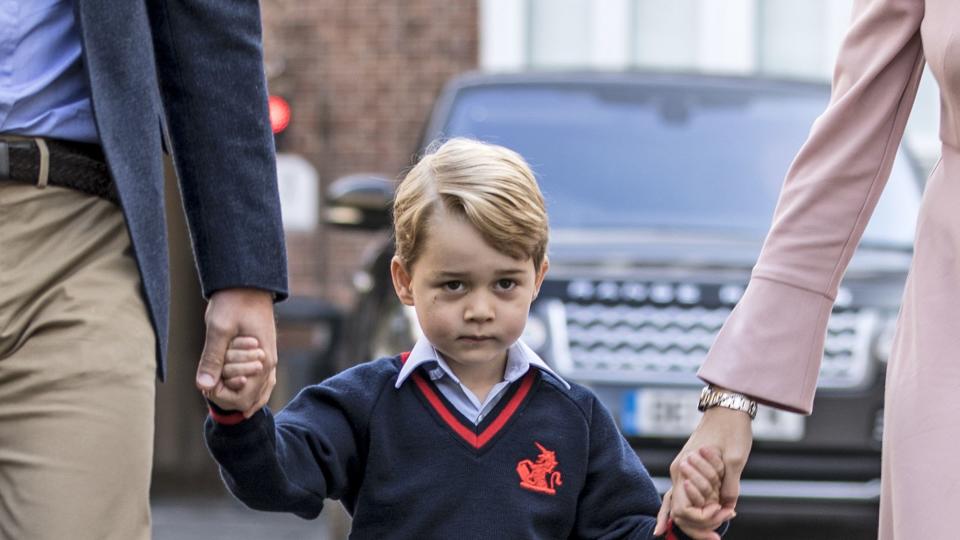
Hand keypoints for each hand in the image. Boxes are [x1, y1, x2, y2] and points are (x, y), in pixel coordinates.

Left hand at [197, 288, 277, 416]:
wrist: (248, 283)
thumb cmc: (233, 302)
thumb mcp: (218, 329)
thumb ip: (212, 359)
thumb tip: (203, 386)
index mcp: (262, 362)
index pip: (243, 398)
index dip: (222, 395)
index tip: (208, 380)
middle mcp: (269, 365)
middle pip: (250, 400)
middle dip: (229, 393)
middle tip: (212, 378)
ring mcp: (269, 360)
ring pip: (259, 393)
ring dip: (238, 392)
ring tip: (219, 386)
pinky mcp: (265, 354)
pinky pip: (262, 382)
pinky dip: (249, 389)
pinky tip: (235, 387)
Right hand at [653, 406, 752, 535]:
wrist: (727, 408)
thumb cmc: (731, 429)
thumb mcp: (735, 459)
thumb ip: (730, 485)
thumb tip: (727, 507)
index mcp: (684, 468)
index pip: (683, 510)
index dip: (703, 519)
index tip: (724, 514)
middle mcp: (678, 471)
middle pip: (679, 512)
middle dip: (698, 527)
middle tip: (718, 535)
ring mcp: (681, 470)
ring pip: (678, 506)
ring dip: (695, 521)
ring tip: (712, 535)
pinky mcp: (688, 469)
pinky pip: (680, 496)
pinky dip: (678, 512)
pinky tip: (666, 528)